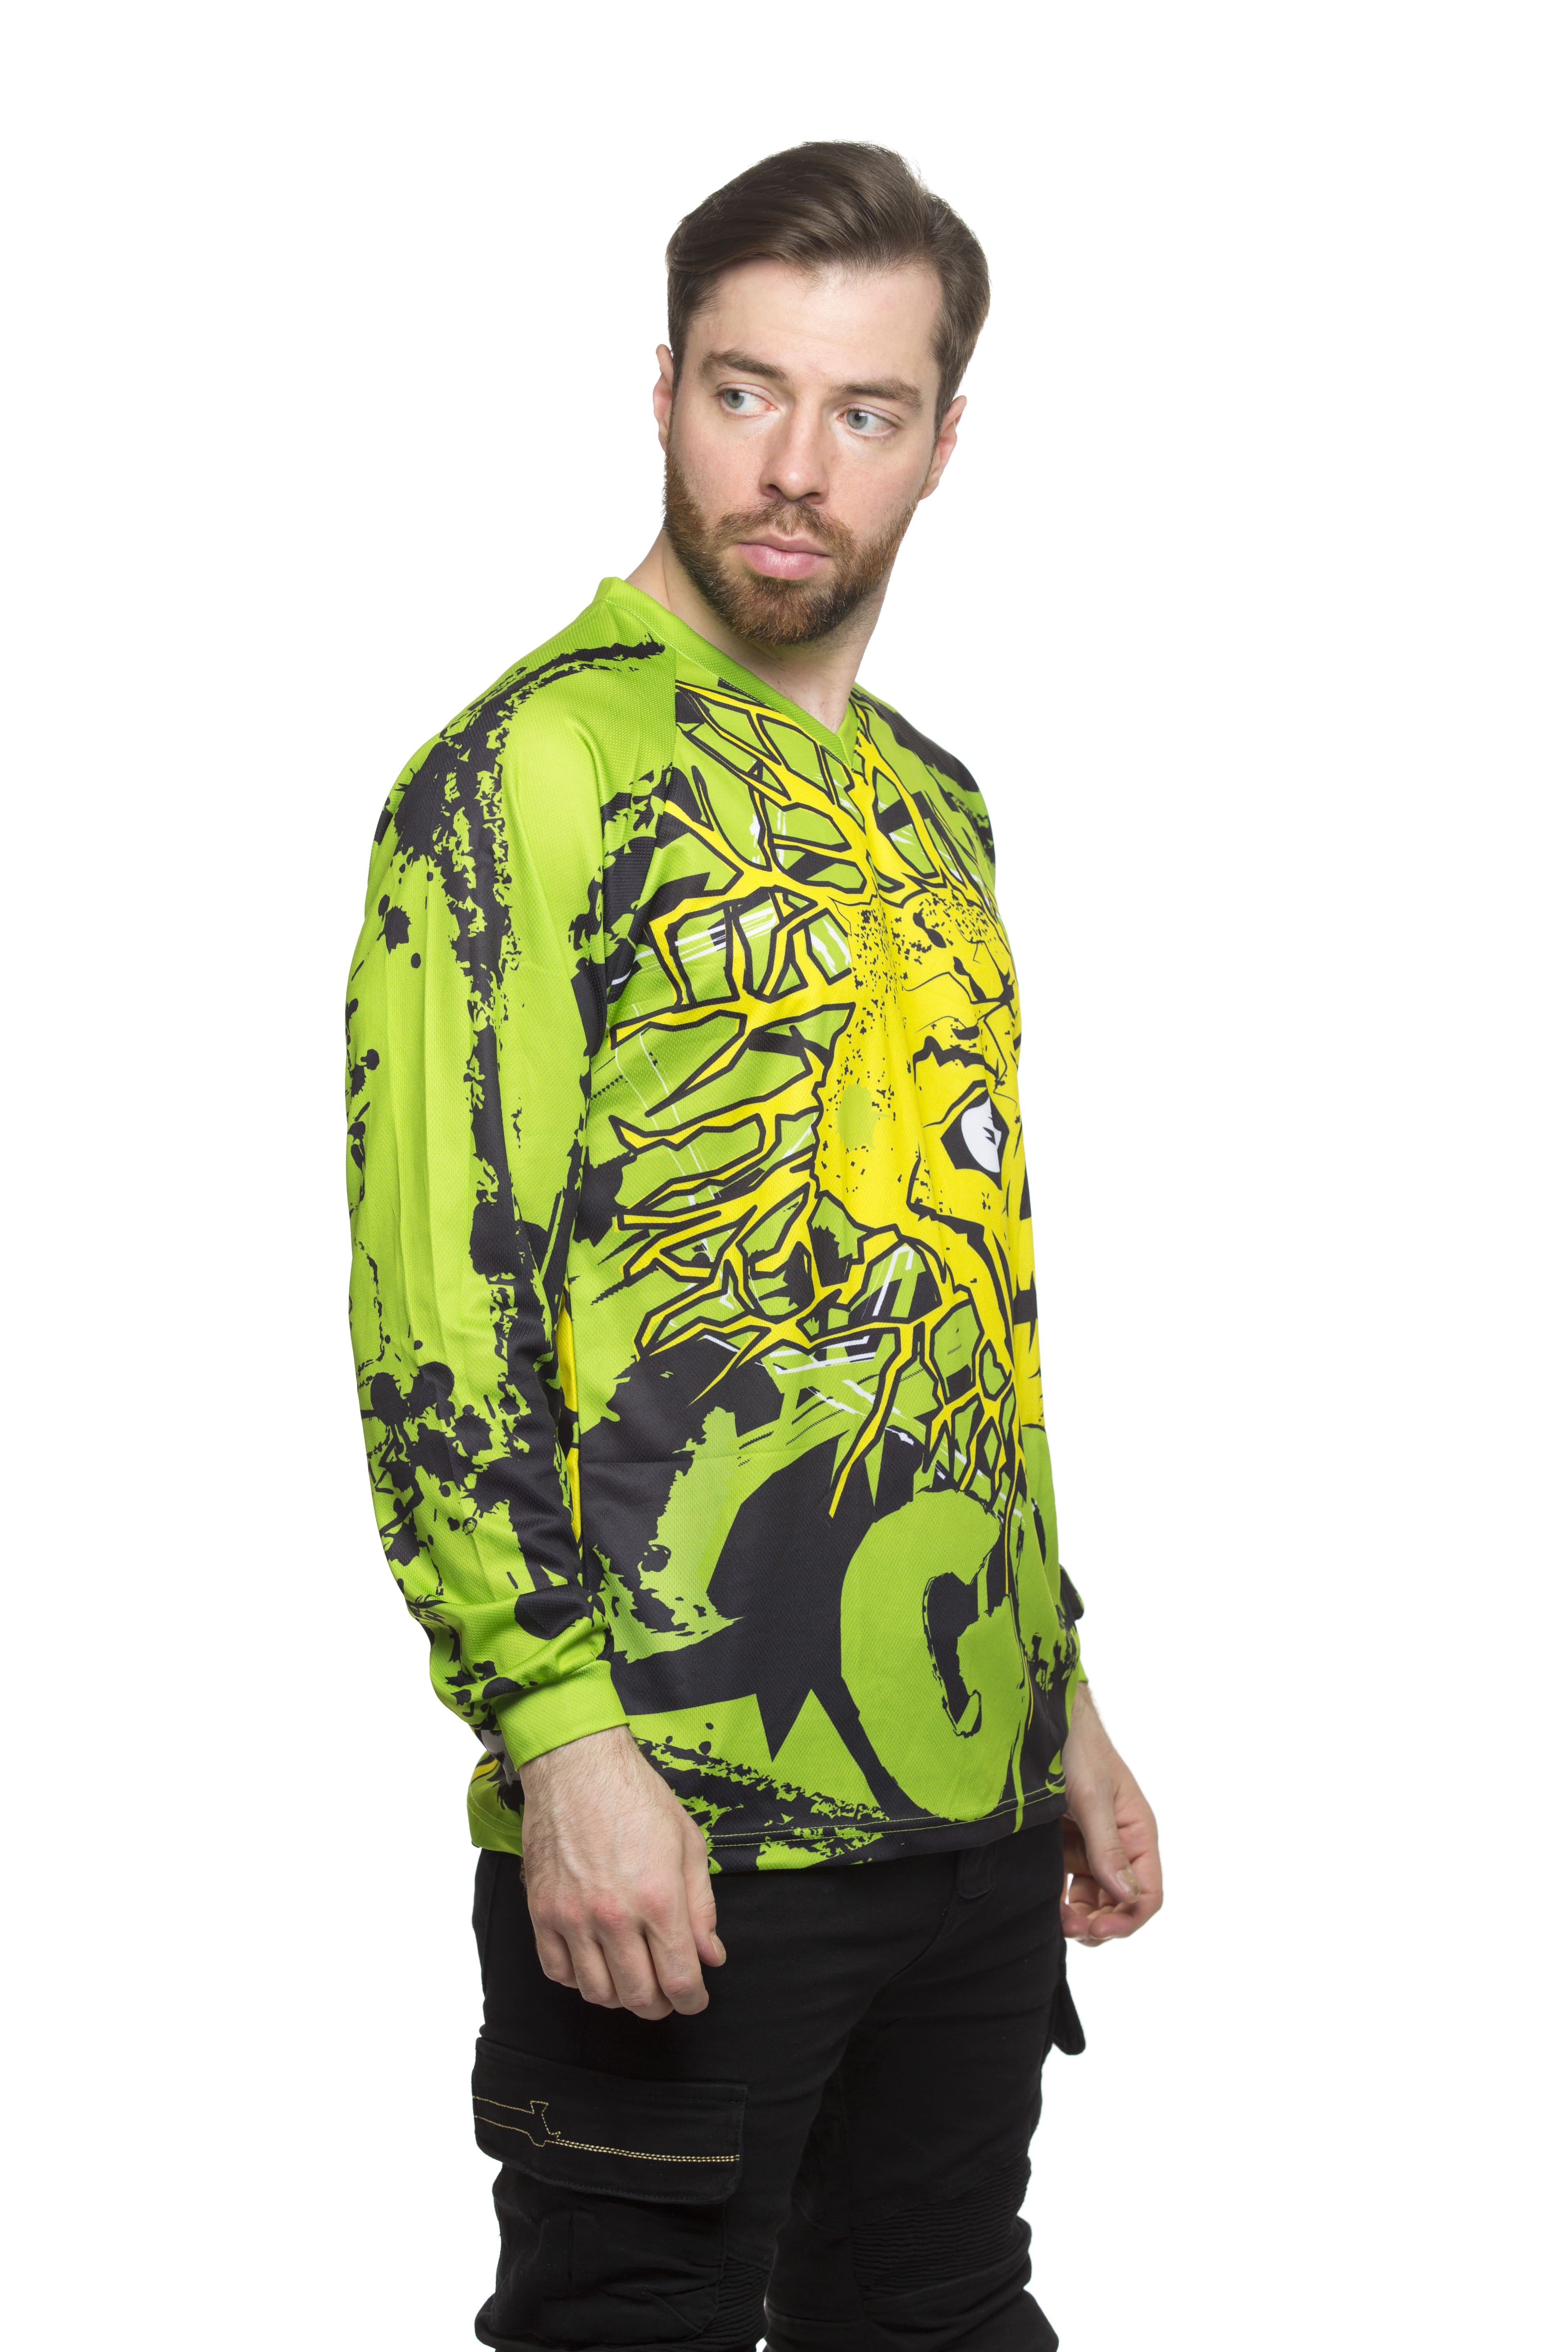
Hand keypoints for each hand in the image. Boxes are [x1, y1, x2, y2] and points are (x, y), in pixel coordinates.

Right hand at [518, 1726, 724, 2019]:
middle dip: (660, 2005)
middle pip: (639, 1996)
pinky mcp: (543, 1912)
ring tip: (631, 1977)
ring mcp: (573, 1917)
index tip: (695, 1998)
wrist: (577, 1766)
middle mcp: (615, 1916)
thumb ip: (702, 1907)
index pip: (680, 1980)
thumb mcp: (689, 1844)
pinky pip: (558, 1971)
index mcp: (659, 1899)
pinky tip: (594, 1962)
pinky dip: (579, 1979)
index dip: (693, 2000)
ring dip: (619, 1996)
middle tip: (666, 1992)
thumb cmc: (638, 1798)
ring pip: (597, 1993)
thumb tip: (711, 1956)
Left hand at [1060, 1684, 1162, 1947]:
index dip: (1127, 1919)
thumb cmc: (1075, 1747)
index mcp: (1137, 1831)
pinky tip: (1047, 1905)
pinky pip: (1070, 1882)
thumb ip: (1107, 1846)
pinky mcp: (1066, 1842)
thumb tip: (1126, 1895)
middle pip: (1122, 1902)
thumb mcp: (1091, 1796)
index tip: (1097, 1929)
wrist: (1038, 1719)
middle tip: (1070, 1929)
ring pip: (1096, 1898)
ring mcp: (1092, 1843)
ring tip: (1057, 1921)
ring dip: (1081, 1916)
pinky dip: (1062, 1899)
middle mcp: (1120, 1842)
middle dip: (1101, 1923)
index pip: (1148, 1892)